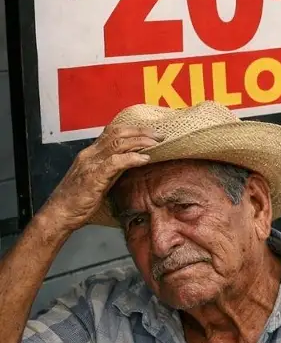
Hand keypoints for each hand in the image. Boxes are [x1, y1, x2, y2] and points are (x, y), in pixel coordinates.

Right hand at [37, 125, 162, 232]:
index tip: (151, 131)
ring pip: (118, 143)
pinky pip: (115, 162)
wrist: (59, 214)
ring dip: (140, 141)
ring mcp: (91, 164)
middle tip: (159, 135)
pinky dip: (132, 158)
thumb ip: (114, 169)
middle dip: (141, 131)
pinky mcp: (93, 177)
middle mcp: (90, 155)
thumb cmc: (78, 200)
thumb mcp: (99, 179)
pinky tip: (144, 159)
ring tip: (156, 143)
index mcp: (91, 154)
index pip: (113, 131)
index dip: (134, 128)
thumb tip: (135, 162)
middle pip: (118, 132)